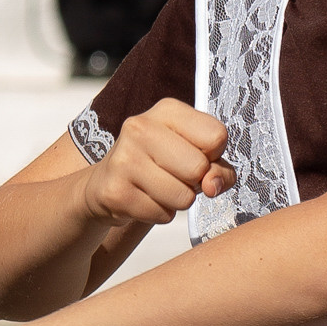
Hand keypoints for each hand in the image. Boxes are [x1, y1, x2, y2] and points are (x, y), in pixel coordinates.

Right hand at [78, 99, 234, 235]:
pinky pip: (163, 215)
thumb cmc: (161, 165)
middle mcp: (140, 128)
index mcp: (167, 110)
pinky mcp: (116, 192)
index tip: (194, 154)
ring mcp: (124, 159)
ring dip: (179, 200)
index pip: (216, 136)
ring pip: (183, 197)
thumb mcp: (195, 154)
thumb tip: (212, 187)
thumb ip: (219, 169)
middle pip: (198, 168)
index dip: (213, 155)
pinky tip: (144, 198)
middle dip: (195, 181)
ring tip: (160, 187)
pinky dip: (160, 213)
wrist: (106, 183)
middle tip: (175, 175)